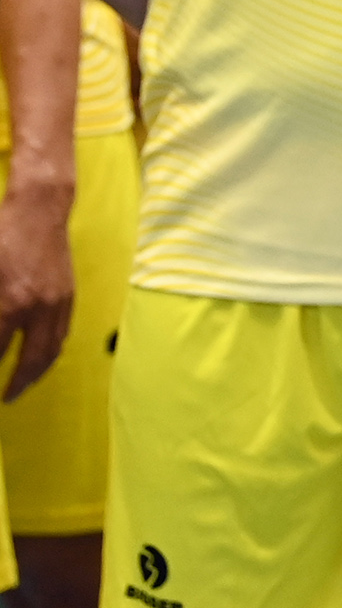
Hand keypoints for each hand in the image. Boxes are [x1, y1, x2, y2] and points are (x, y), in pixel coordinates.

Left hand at [0, 176, 73, 401]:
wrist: (39, 209)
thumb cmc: (2, 235)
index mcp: (10, 302)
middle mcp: (38, 307)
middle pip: (30, 360)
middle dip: (18, 383)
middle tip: (6, 398)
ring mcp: (58, 301)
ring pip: (52, 349)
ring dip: (38, 372)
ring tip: (23, 386)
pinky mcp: (69, 293)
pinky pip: (63, 333)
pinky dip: (53, 352)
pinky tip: (43, 357)